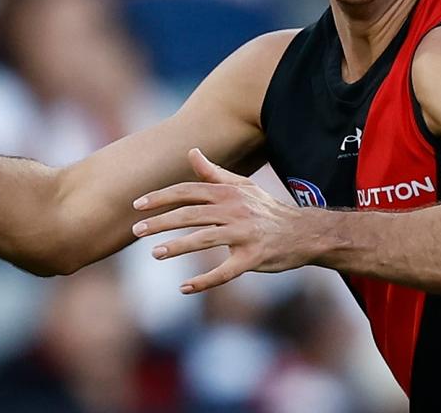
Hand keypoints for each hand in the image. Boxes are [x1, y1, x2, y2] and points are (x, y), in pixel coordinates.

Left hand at [131, 148, 314, 293]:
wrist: (304, 233)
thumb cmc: (267, 210)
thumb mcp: (243, 187)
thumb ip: (214, 174)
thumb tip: (191, 152)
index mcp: (228, 193)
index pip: (188, 191)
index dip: (161, 197)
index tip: (137, 205)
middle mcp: (234, 210)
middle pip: (191, 214)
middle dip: (161, 221)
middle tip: (136, 230)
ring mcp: (244, 234)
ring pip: (204, 239)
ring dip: (177, 247)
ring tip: (155, 253)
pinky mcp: (253, 258)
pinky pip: (225, 271)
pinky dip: (204, 281)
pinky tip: (184, 288)